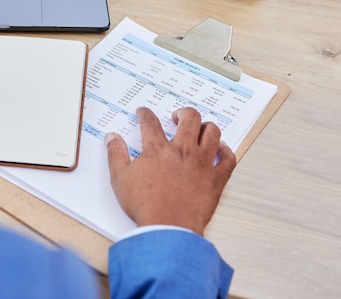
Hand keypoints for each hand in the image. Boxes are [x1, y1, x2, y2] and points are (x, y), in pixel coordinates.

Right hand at [105, 107, 235, 235]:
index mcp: (158, 149)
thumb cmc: (145, 205)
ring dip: (206, 126)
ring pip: (212, 133)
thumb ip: (116, 154)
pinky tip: (221, 149)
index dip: (145, 114)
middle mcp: (182, 151)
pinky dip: (226, 151)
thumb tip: (112, 137)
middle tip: (177, 116)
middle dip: (183, 112)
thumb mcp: (120, 178)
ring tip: (200, 128)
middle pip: (189, 119)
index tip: (143, 111)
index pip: (150, 122)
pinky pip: (228, 159)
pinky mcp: (216, 179)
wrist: (168, 228)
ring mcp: (202, 164)